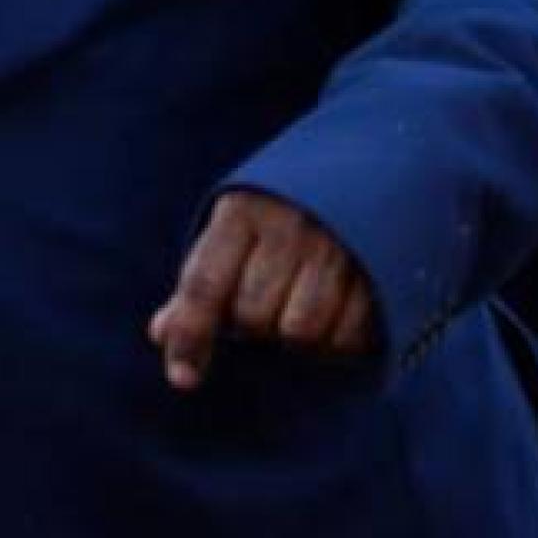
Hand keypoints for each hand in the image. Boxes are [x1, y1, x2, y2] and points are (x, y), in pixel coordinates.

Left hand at [149, 188, 376, 392]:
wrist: (366, 159)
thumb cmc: (282, 206)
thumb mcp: (234, 227)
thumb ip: (200, 281)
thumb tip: (160, 334)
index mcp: (242, 210)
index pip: (204, 282)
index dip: (190, 335)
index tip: (182, 378)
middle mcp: (288, 225)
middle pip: (253, 315)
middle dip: (252, 322)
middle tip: (265, 298)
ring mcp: (336, 247)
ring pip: (300, 331)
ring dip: (294, 334)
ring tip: (297, 305)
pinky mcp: (378, 269)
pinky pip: (347, 338)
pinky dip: (336, 340)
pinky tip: (334, 312)